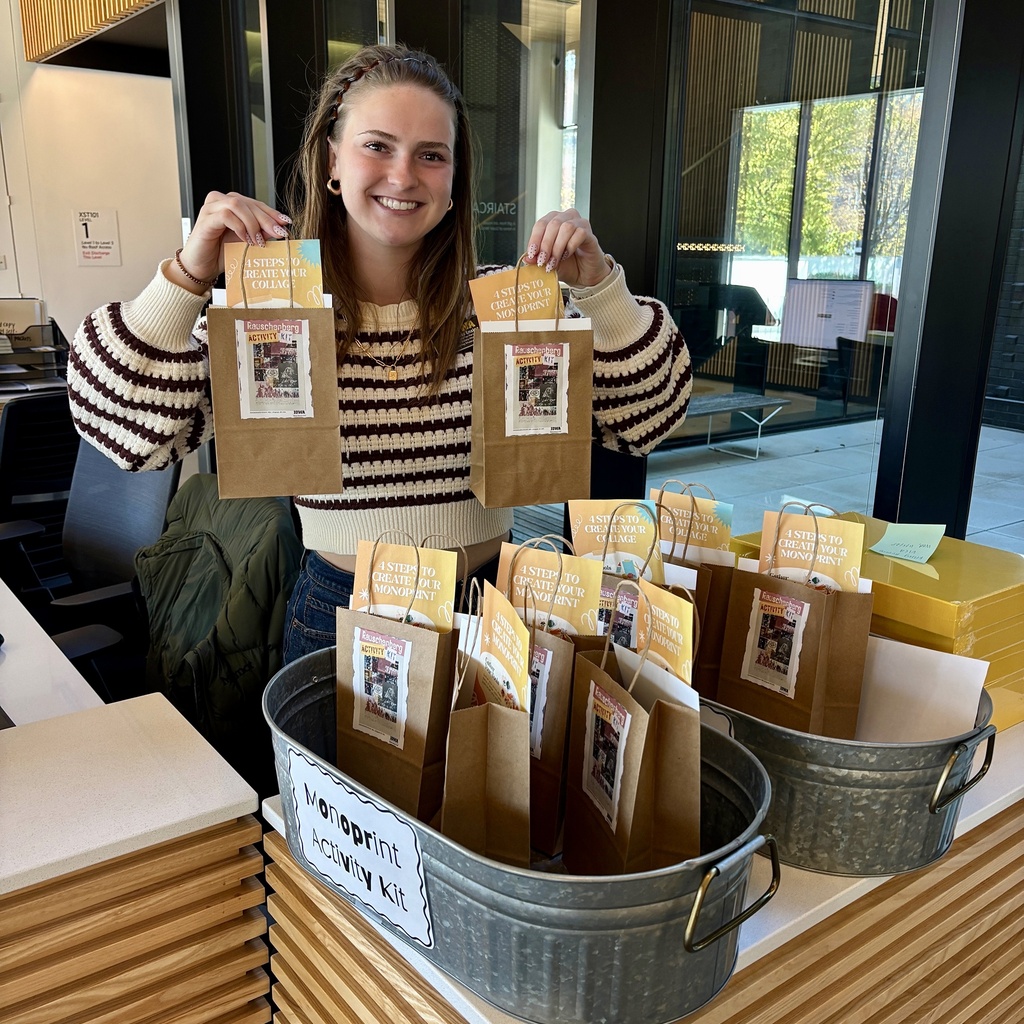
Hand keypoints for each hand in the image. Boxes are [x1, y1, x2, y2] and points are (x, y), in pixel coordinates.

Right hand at [175, 191, 291, 286]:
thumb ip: (260, 232)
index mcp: (230, 204)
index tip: (286, 223)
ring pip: (237, 204)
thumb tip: (280, 228)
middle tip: (278, 233)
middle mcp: (219, 201)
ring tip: (258, 241)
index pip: (255, 203)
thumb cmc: (221, 254)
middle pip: (248, 203)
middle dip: (266, 219)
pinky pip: (226, 215)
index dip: (271, 212)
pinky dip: (239, 226)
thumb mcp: (247, 241)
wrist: (201, 268)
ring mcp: (210, 209)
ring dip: (252, 223)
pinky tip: (245, 239)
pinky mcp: (205, 220)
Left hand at [522, 209, 610, 288]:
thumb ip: (537, 259)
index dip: (535, 238)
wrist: (584, 276)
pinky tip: (567, 255)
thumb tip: (526, 258)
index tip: (532, 253)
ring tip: (554, 262)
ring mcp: (580, 224)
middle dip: (546, 245)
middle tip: (543, 261)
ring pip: (566, 227)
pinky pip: (579, 233)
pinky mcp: (590, 234)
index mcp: (554, 221)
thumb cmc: (568, 266)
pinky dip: (570, 246)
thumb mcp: (548, 263)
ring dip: (557, 247)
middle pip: (553, 224)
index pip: (541, 224)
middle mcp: (567, 218)